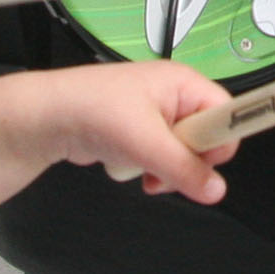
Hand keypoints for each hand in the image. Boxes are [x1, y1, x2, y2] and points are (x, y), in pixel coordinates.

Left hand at [41, 62, 240, 203]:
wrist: (47, 117)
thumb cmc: (91, 108)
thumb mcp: (145, 141)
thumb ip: (184, 168)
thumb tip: (214, 190)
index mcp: (183, 83)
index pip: (227, 113)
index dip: (220, 140)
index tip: (208, 162)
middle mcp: (174, 97)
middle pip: (206, 139)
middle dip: (186, 162)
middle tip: (164, 166)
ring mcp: (156, 116)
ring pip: (183, 154)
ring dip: (164, 170)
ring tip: (142, 169)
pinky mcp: (140, 134)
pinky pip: (161, 159)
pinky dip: (148, 169)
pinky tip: (129, 167)